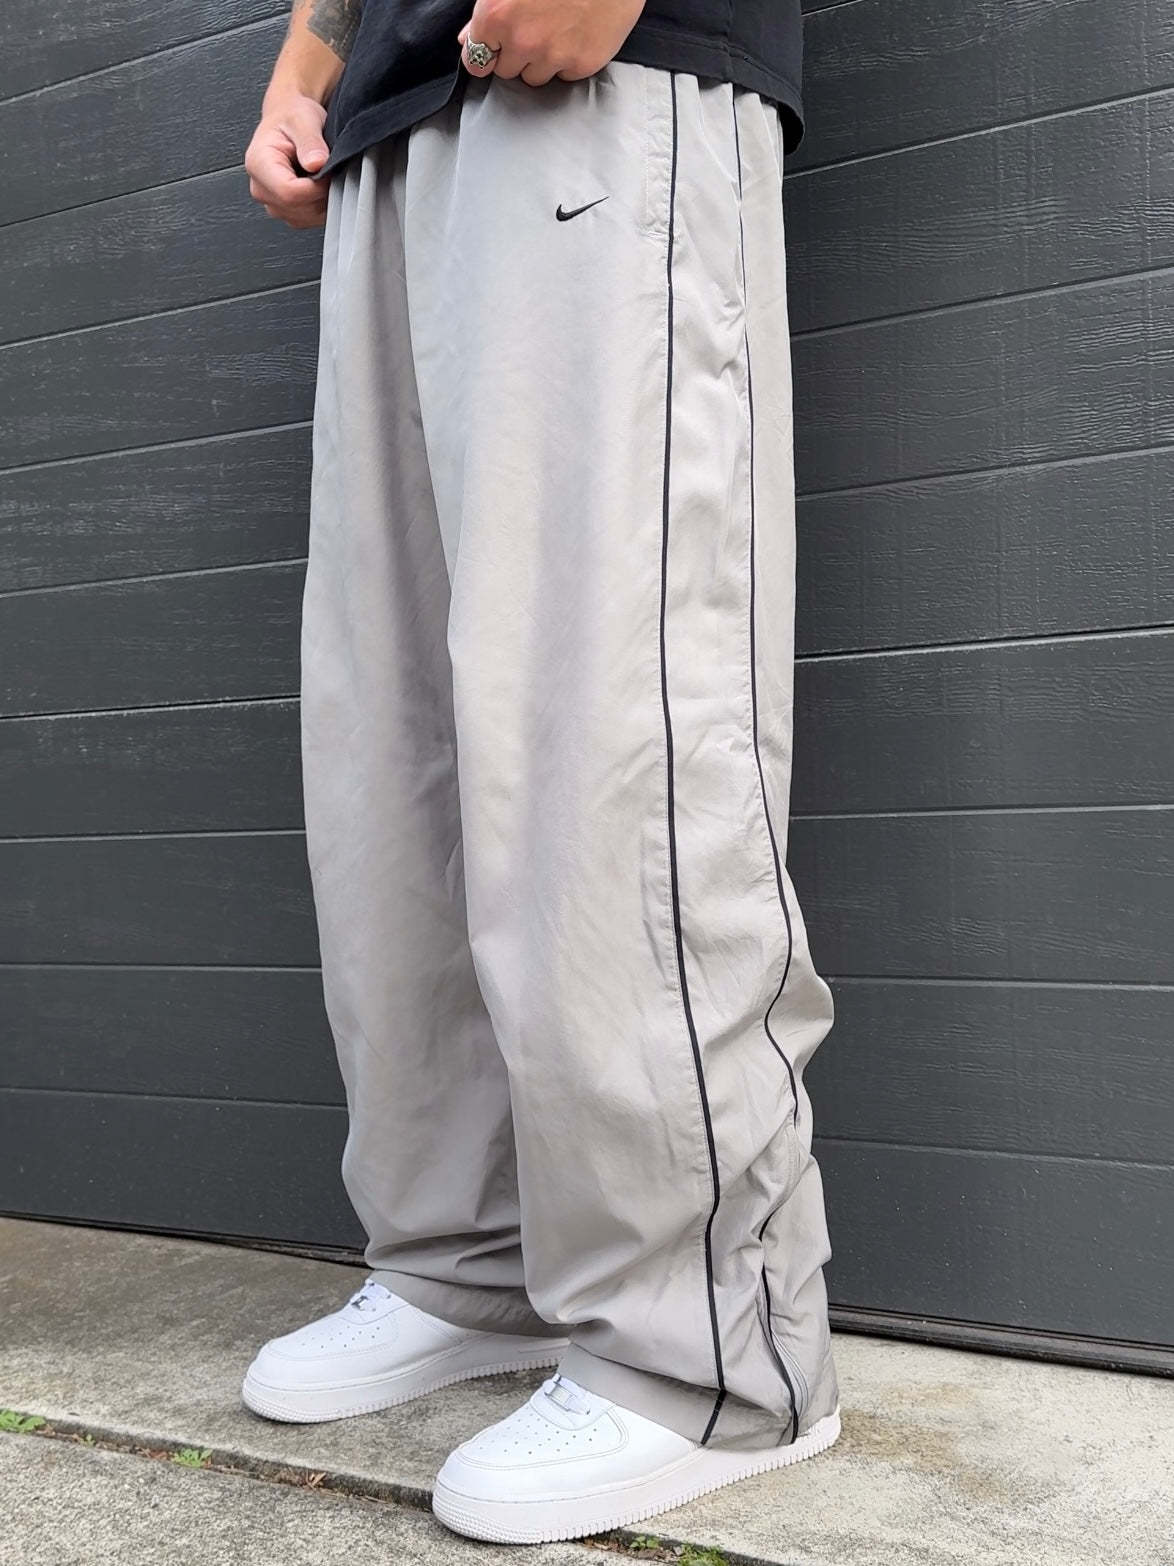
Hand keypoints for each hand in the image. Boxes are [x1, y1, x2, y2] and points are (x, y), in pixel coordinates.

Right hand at [244, 90, 330, 228]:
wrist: (289, 119)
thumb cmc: (292, 117)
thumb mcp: (303, 119)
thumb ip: (310, 141)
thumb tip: (316, 163)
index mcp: (258, 164)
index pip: (289, 193)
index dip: (316, 187)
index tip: (327, 171)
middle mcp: (260, 187)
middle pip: (298, 209)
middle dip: (320, 193)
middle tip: (326, 169)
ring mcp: (271, 203)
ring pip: (305, 217)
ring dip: (321, 200)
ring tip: (319, 174)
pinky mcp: (285, 211)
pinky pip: (309, 219)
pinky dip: (320, 205)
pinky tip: (318, 184)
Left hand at [457, 0, 645, 85]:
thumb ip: (486, 10)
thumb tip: (467, 37)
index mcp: (495, 16)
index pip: (475, 61)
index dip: (486, 53)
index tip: (494, 49)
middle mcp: (521, 41)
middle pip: (505, 71)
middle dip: (514, 54)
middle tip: (534, 27)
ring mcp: (552, 56)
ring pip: (534, 77)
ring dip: (540, 60)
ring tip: (556, 29)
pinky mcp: (580, 64)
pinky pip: (564, 76)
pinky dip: (567, 60)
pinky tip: (575, 33)